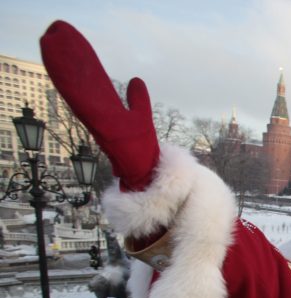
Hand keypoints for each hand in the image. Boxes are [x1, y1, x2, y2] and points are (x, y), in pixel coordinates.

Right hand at [40, 21, 158, 190]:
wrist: (142, 168)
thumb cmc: (141, 147)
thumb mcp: (141, 116)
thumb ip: (138, 99)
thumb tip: (136, 79)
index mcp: (106, 113)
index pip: (93, 89)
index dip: (85, 75)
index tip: (77, 58)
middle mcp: (99, 117)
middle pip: (81, 90)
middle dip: (71, 71)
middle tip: (57, 46)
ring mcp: (98, 122)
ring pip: (79, 97)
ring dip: (68, 78)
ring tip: (57, 56)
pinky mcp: (99, 127)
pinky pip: (85, 107)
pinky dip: (76, 93)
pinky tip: (68, 81)